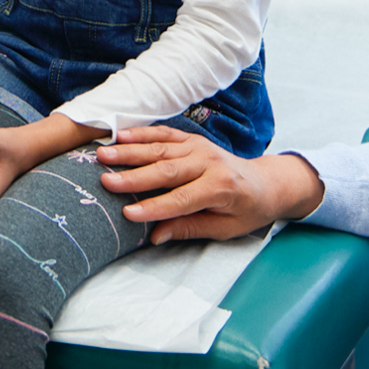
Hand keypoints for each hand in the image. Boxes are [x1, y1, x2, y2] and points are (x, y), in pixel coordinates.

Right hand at [96, 126, 323, 243]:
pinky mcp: (192, 139)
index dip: (154, 207)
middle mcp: (209, 162)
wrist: (265, 183)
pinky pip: (164, 133)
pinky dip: (142, 134)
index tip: (128, 213)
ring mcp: (200, 146)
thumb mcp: (224, 228)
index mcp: (220, 187)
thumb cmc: (246, 211)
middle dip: (134, 176)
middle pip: (167, 170)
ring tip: (103, 155)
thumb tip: (156, 235)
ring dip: (130, 151)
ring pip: (160, 148)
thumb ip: (190, 228)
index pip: (182, 199)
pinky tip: (120, 135)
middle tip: (105, 181)